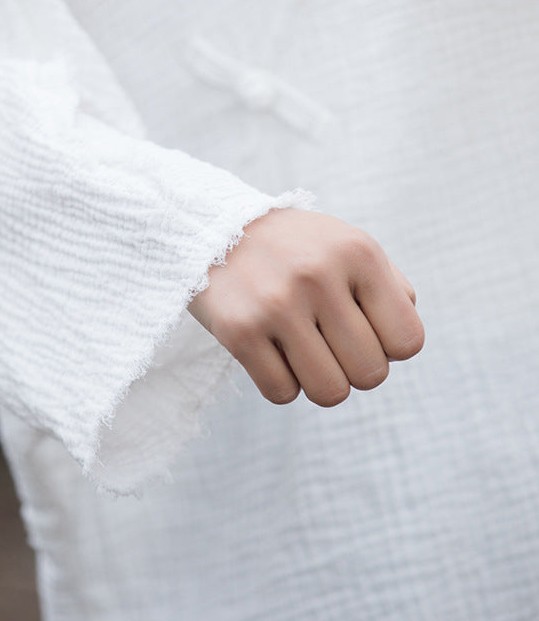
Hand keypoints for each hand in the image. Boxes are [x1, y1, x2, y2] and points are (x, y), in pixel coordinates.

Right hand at [187, 207, 423, 406]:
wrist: (213, 226)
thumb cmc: (295, 247)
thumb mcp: (348, 245)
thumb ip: (390, 287)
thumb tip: (403, 342)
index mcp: (357, 252)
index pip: (407, 341)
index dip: (390, 347)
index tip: (364, 330)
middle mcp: (318, 276)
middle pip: (370, 374)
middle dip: (355, 368)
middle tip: (331, 344)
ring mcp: (276, 305)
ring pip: (330, 392)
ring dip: (321, 383)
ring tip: (305, 353)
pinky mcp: (238, 331)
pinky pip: (282, 394)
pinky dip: (282, 383)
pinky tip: (272, 352)